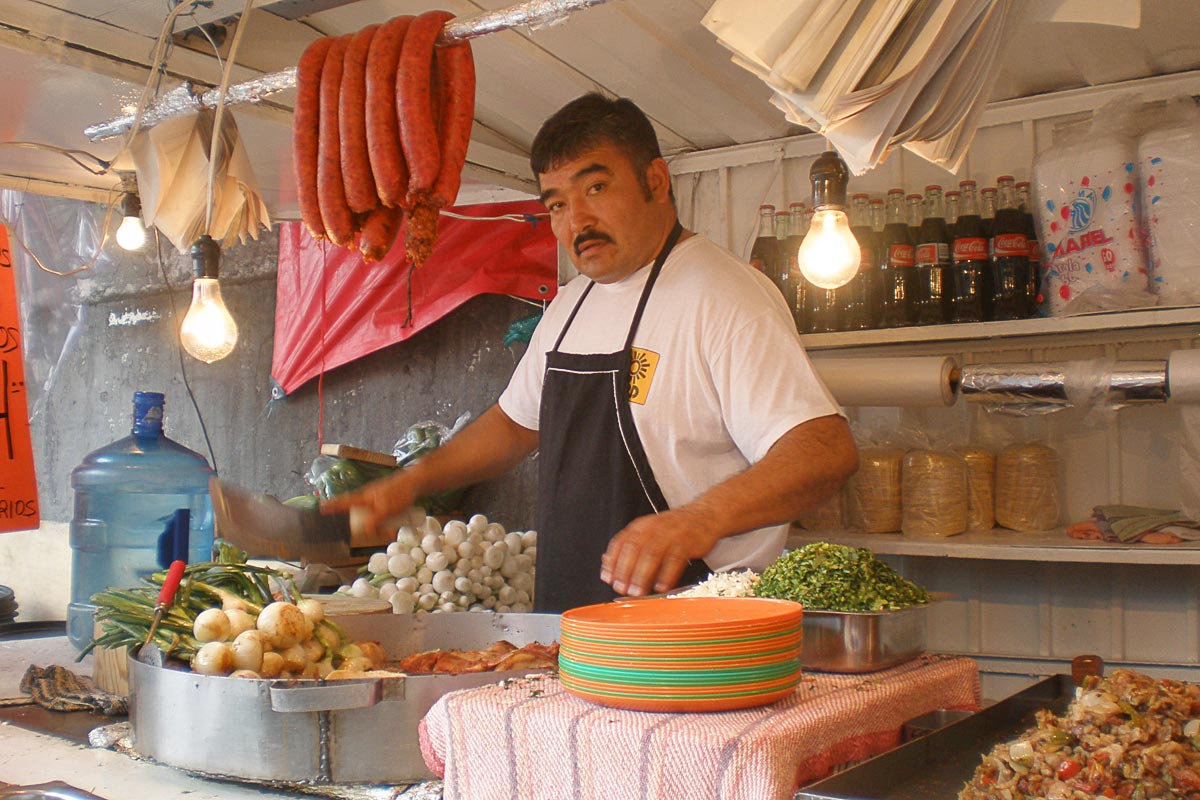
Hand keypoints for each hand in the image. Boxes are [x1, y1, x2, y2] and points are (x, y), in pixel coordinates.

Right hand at [320, 469, 419, 547]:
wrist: (417, 481)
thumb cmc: (399, 493)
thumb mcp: (385, 511)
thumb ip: (374, 522)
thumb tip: (365, 531)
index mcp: (364, 497)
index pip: (344, 502)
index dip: (332, 506)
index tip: (321, 507)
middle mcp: (368, 495)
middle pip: (356, 508)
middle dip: (354, 517)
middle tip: (354, 526)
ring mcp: (378, 495)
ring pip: (371, 510)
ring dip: (374, 520)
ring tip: (381, 529)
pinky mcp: (388, 497)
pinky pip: (382, 510)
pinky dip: (384, 517)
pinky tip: (392, 522)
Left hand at [600, 508, 720, 596]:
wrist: (704, 515)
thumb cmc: (674, 528)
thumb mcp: (648, 531)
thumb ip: (628, 545)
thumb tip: (606, 562)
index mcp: (641, 526)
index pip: (621, 542)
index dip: (612, 561)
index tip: (607, 578)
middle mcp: (653, 528)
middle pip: (634, 549)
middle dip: (626, 571)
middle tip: (621, 588)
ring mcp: (671, 534)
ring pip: (652, 555)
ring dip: (643, 576)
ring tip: (638, 592)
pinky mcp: (687, 542)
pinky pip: (675, 560)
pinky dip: (667, 575)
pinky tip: (661, 587)